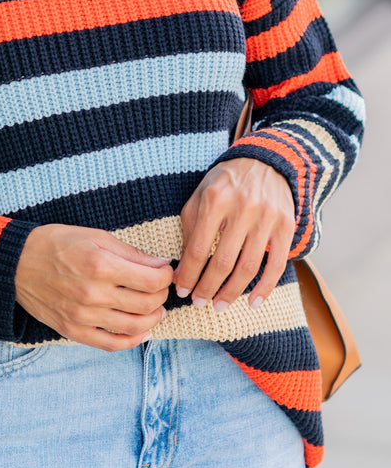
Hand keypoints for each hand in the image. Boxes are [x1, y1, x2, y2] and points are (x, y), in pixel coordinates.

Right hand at [15, 223, 172, 350]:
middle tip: (161, 288)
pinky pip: (111, 344)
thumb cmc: (56, 243)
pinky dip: (133, 340)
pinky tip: (142, 331)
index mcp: (100, 265)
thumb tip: (159, 264)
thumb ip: (129, 252)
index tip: (165, 271)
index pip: (151, 280)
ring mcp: (83, 316)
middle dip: (162, 295)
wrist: (17, 263)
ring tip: (155, 309)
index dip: (166, 276)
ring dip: (153, 318)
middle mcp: (93, 294)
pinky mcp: (73, 331)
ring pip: (134, 326)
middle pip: (147, 304)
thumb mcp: (94, 236)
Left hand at [175, 158, 295, 311]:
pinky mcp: (286, 226)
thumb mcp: (200, 195)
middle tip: (198, 302)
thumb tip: (182, 268)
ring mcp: (267, 217)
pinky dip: (265, 288)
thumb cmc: (225, 182)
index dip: (188, 274)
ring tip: (219, 305)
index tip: (181, 290)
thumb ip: (189, 227)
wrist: (265, 162)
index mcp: (215, 199)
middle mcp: (243, 208)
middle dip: (208, 288)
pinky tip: (253, 302)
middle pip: (223, 262)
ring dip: (232, 293)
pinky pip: (276, 264)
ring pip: (248, 267)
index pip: (198, 248)